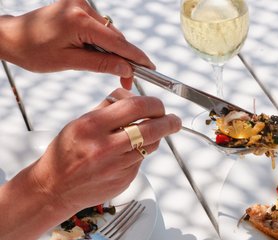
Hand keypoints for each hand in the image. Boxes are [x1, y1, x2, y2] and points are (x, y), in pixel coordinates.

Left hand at [0, 0, 153, 88]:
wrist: (12, 37)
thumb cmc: (33, 51)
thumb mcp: (69, 62)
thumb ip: (100, 64)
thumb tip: (126, 69)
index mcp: (78, 20)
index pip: (117, 41)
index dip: (135, 57)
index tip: (150, 68)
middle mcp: (81, 7)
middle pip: (115, 37)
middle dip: (124, 59)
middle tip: (128, 80)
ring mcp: (79, 5)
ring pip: (108, 33)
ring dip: (113, 52)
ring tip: (113, 71)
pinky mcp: (77, 7)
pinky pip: (99, 28)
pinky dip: (103, 43)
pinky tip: (100, 56)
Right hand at [30, 88, 180, 213]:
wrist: (55, 187)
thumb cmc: (66, 153)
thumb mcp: (79, 123)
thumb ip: (107, 108)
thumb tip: (133, 96)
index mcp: (92, 126)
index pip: (135, 106)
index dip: (154, 104)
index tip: (159, 105)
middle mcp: (105, 146)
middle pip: (152, 128)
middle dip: (169, 122)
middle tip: (174, 120)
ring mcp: (117, 166)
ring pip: (151, 145)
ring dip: (156, 137)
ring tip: (151, 133)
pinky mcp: (124, 179)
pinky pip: (141, 160)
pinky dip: (140, 153)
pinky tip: (128, 152)